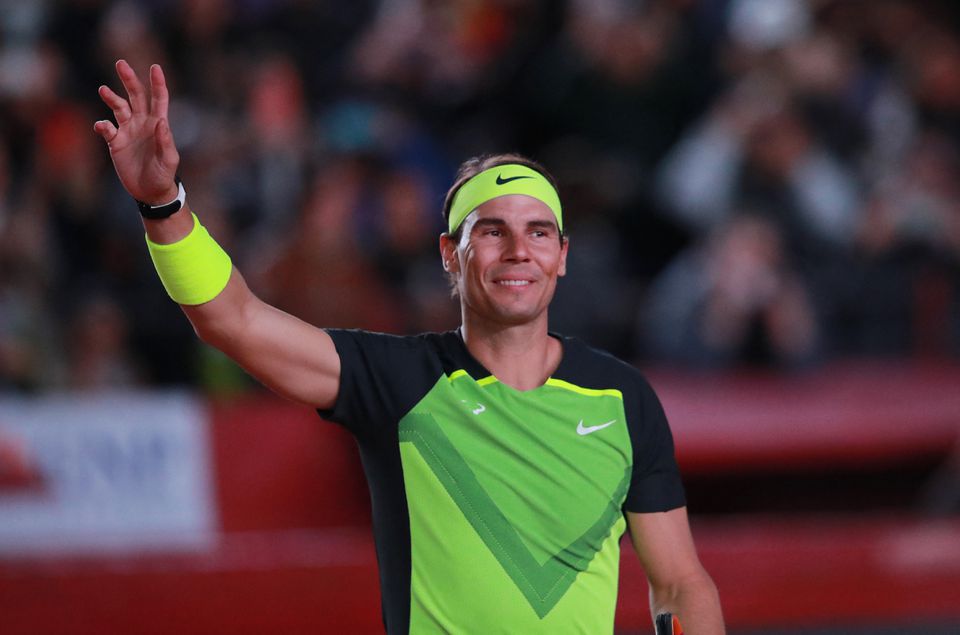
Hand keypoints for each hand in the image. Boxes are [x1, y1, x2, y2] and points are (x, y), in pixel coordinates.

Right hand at [94, 60, 179, 204]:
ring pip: (118, 107)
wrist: (150, 192)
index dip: (157, 83)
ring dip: (111, 98)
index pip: (159, 99)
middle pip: (136, 96)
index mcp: (158, 124)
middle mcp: (142, 123)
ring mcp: (128, 131)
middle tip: (121, 64)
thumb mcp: (169, 160)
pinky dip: (102, 125)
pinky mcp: (114, 142)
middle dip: (129, 80)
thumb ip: (165, 141)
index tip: (155, 67)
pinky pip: (106, 128)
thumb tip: (162, 122)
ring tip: (103, 90)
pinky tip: (102, 127)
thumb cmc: (164, 175)